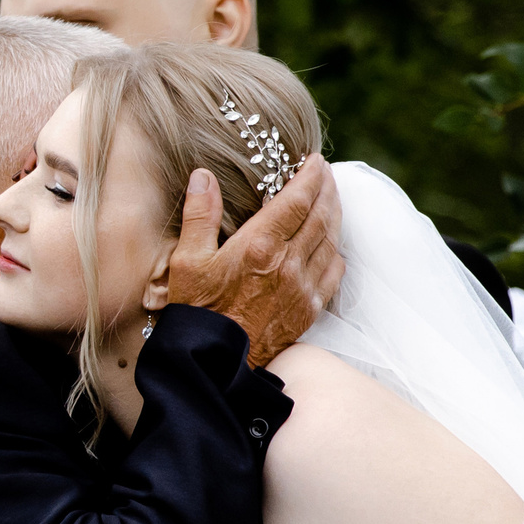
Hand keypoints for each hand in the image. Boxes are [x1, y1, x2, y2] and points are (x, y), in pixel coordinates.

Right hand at [169, 154, 342, 366]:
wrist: (214, 363)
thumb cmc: (196, 311)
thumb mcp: (186, 260)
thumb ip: (200, 215)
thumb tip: (204, 176)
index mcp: (259, 246)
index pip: (297, 200)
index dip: (310, 176)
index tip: (314, 161)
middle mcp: (288, 264)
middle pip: (321, 216)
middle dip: (327, 189)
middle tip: (327, 173)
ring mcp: (303, 288)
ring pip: (331, 241)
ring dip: (335, 215)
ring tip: (332, 199)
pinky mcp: (308, 310)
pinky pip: (334, 273)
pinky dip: (337, 251)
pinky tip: (332, 244)